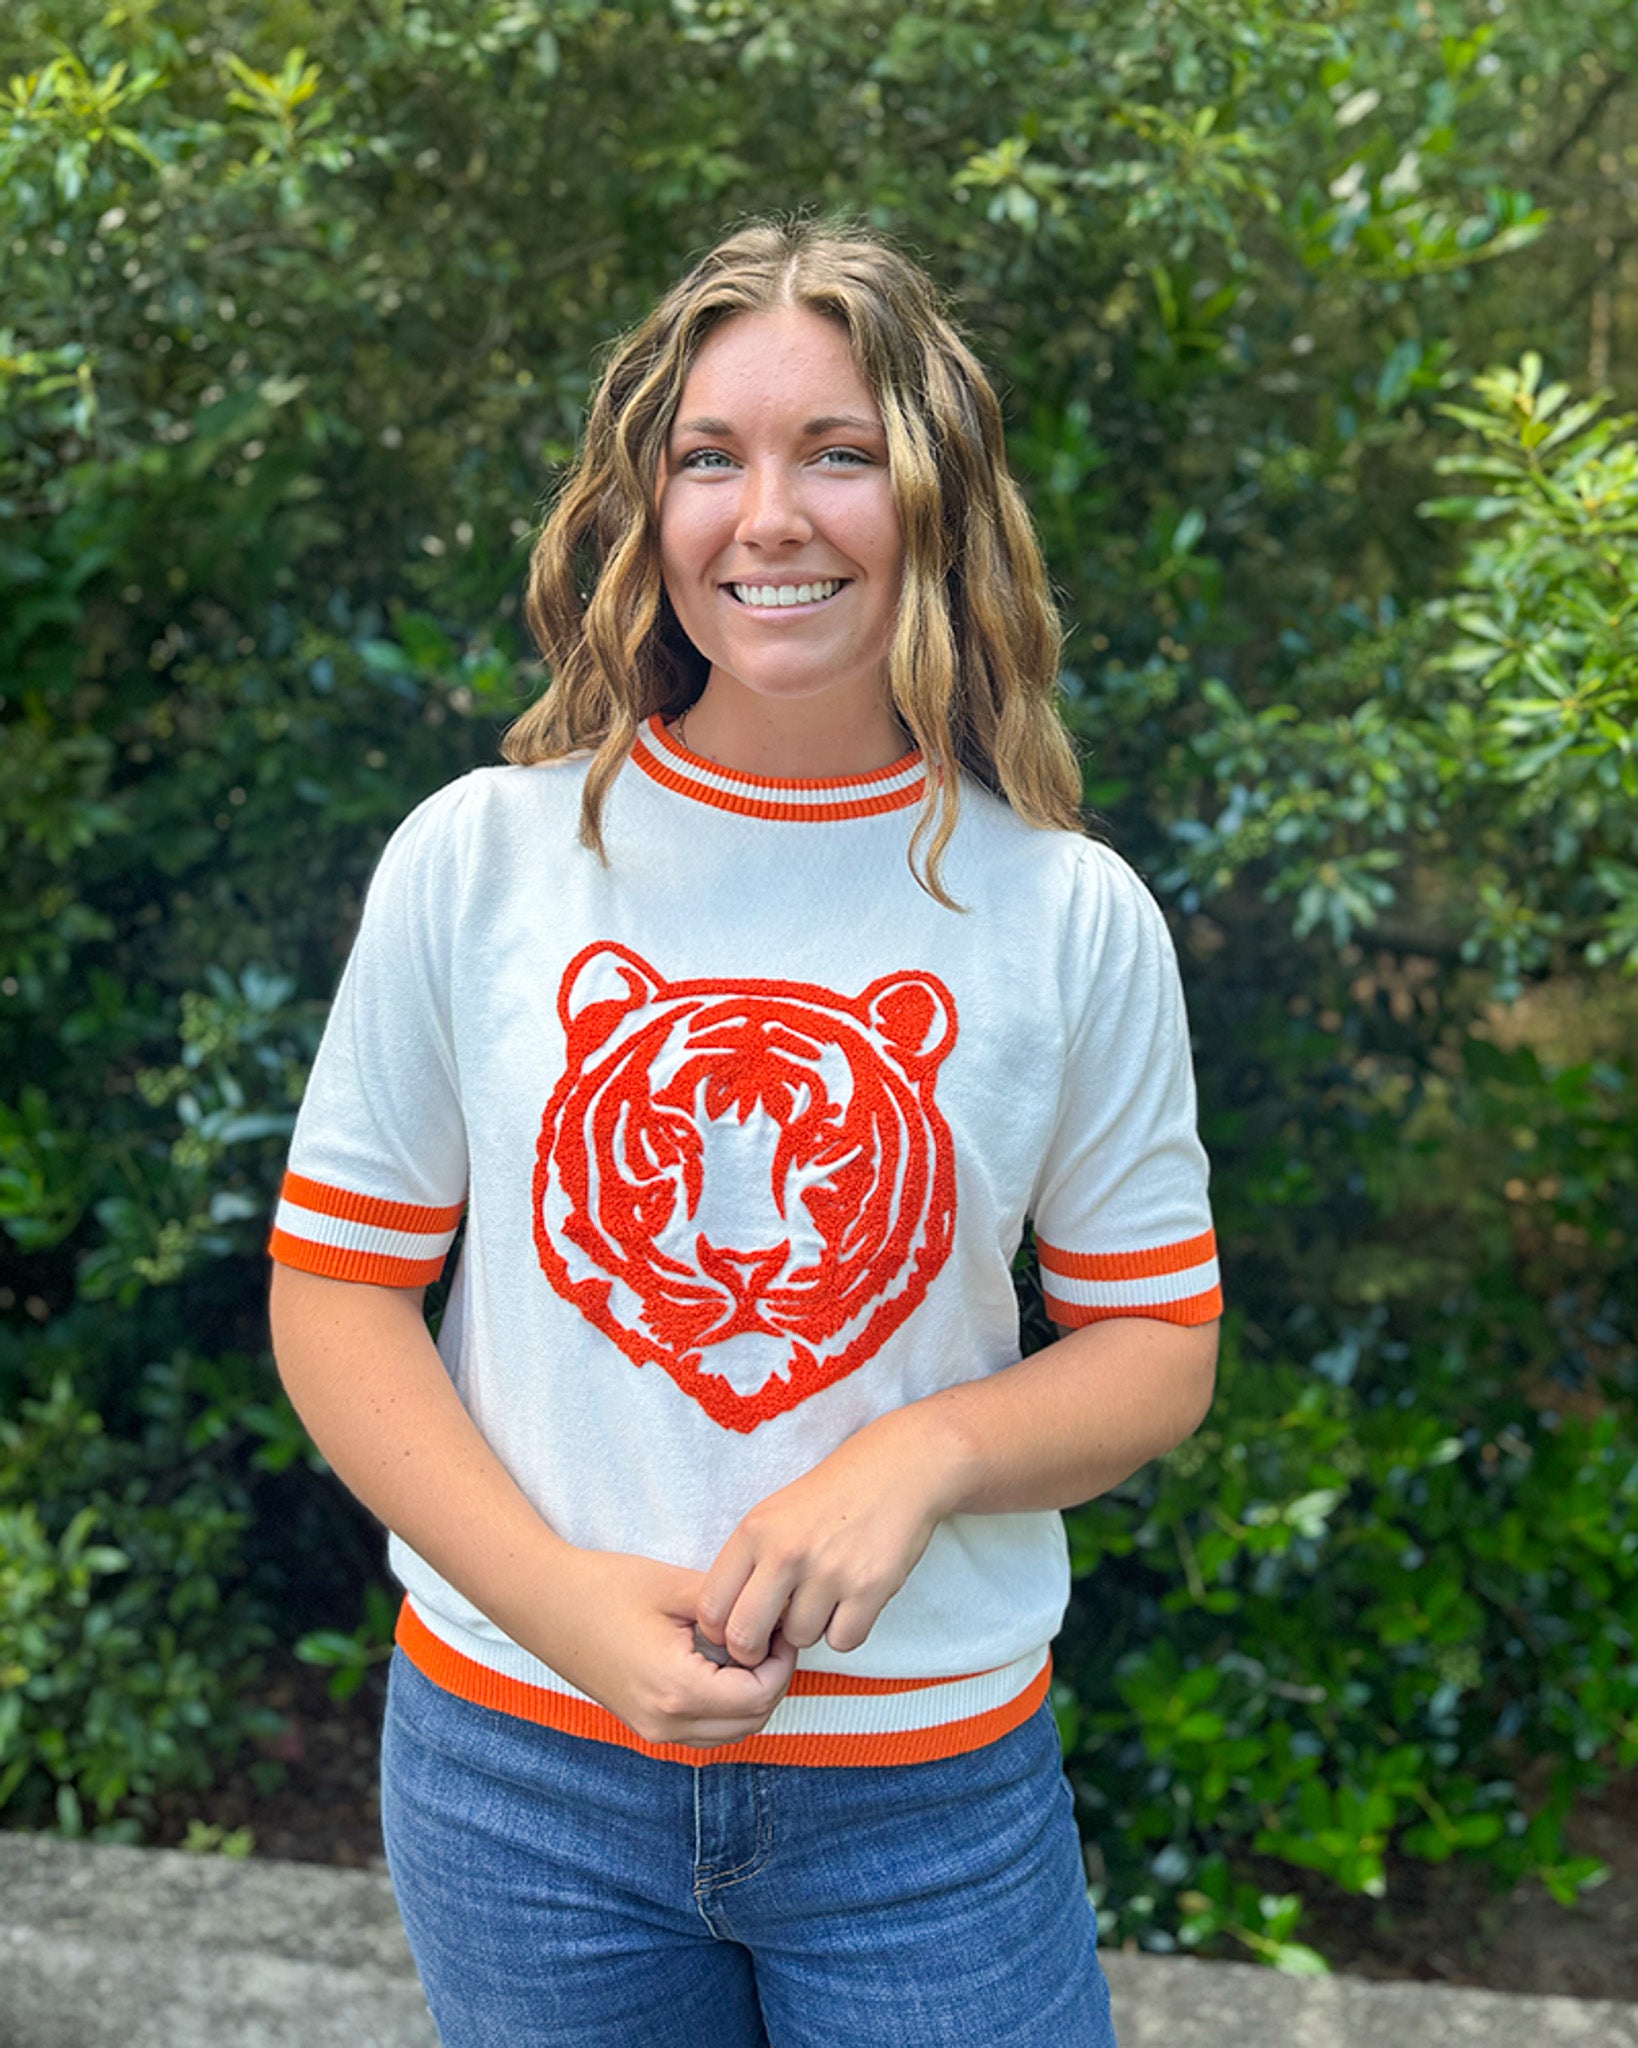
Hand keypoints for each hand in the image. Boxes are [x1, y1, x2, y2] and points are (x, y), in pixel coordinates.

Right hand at [544, 1548, 795, 1749]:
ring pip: (730, 1732)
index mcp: (676, 1690)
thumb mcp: (676, 1588)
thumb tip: (775, 1614)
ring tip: (747, 1645)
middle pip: (751, 1721)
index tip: (780, 1625)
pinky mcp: (644, 1724)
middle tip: (771, 1633)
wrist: (543, 1602)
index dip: (781, 1661)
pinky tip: (720, 1662)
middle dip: (772, 1679)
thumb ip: (731, 1606)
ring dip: (750, 1696)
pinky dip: (726, 1705)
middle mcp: (665, 1722)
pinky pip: (704, 1730)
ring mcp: (652, 1729)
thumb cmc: (605, 1586)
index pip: (759, 1695)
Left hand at [696, 1413, 950, 1666]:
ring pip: (799, 1639)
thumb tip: (728, 1624)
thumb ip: (748, 1563)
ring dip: (810, 1629)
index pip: (710, 1606)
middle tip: (769, 1641)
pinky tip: (851, 1601)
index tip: (735, 1631)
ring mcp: (829, 1571)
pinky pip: (842, 1642)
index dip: (718, 1631)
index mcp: (755, 1531)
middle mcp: (786, 1551)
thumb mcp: (774, 1513)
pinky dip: (846, 1630)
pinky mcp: (869, 1588)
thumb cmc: (832, 1495)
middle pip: (744, 1637)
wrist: (898, 1469)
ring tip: (824, 1596)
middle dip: (754, 1651)